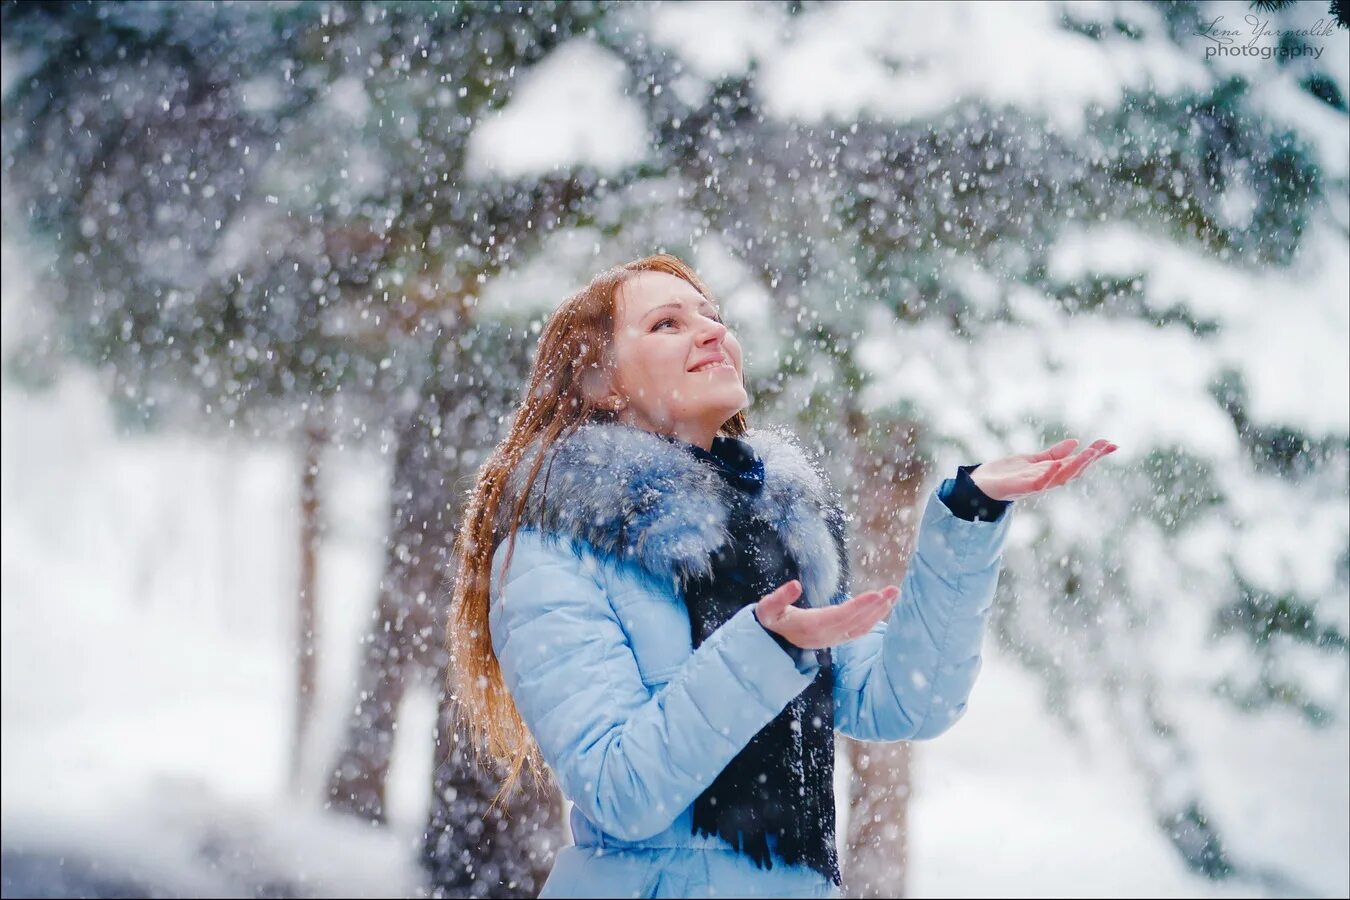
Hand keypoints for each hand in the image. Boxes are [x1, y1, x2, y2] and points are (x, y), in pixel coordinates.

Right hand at [755, 579, 900, 649]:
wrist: (772, 640)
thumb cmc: (771, 619)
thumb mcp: (767, 608)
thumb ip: (779, 597)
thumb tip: (795, 584)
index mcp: (811, 627)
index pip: (840, 616)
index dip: (859, 606)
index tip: (876, 594)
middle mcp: (826, 636)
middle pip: (856, 621)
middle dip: (876, 605)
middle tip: (894, 589)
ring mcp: (833, 639)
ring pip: (862, 627)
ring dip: (880, 612)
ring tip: (894, 594)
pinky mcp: (838, 638)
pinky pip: (860, 630)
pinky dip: (874, 618)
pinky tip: (884, 606)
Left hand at [970, 438, 1116, 501]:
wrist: (979, 486)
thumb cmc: (1005, 475)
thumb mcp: (1032, 460)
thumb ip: (1052, 454)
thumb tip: (1075, 443)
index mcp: (1050, 472)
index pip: (1077, 463)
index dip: (1094, 455)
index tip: (1112, 444)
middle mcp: (1046, 480)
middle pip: (1073, 471)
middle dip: (1090, 459)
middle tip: (1105, 447)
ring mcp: (1033, 485)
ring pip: (1059, 477)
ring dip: (1075, 466)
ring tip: (1089, 453)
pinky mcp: (1019, 488)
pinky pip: (1036, 483)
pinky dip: (1047, 475)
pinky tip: (1055, 465)